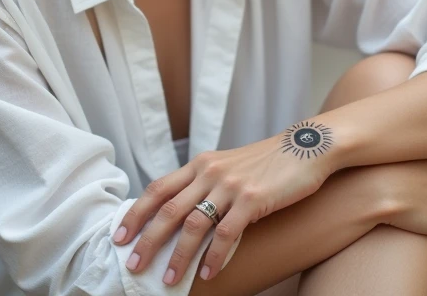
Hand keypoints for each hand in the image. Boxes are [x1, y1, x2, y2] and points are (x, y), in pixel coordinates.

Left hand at [113, 122, 337, 283]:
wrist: (306, 147)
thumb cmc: (268, 162)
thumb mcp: (229, 165)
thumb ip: (205, 183)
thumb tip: (180, 214)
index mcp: (201, 164)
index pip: (158, 189)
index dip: (136, 214)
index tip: (120, 237)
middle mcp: (210, 172)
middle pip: (168, 210)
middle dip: (148, 241)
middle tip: (134, 266)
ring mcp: (231, 185)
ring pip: (194, 224)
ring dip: (179, 256)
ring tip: (169, 279)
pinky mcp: (253, 199)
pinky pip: (227, 233)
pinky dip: (215, 256)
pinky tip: (208, 273)